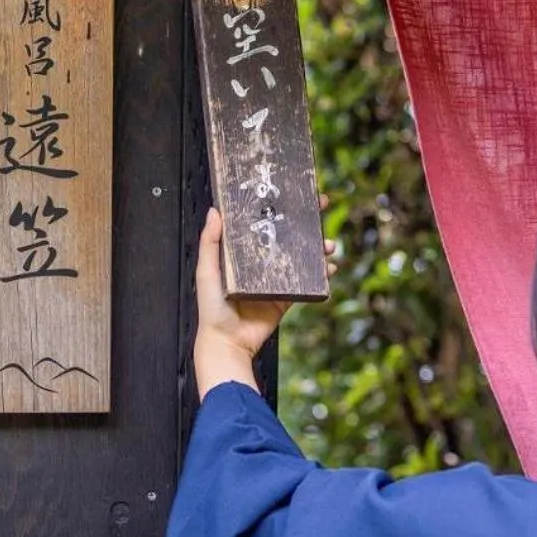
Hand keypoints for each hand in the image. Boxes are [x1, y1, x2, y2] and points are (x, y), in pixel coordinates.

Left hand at [193, 205, 338, 399]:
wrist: (227, 343)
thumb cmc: (212, 309)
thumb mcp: (207, 271)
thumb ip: (210, 243)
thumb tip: (214, 212)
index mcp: (240, 255)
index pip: (262, 224)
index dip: (278, 208)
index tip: (294, 192)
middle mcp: (259, 265)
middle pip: (287, 237)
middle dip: (306, 223)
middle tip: (320, 207)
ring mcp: (274, 281)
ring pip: (301, 259)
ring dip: (318, 249)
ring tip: (329, 244)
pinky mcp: (285, 299)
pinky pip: (306, 284)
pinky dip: (321, 276)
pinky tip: (329, 269)